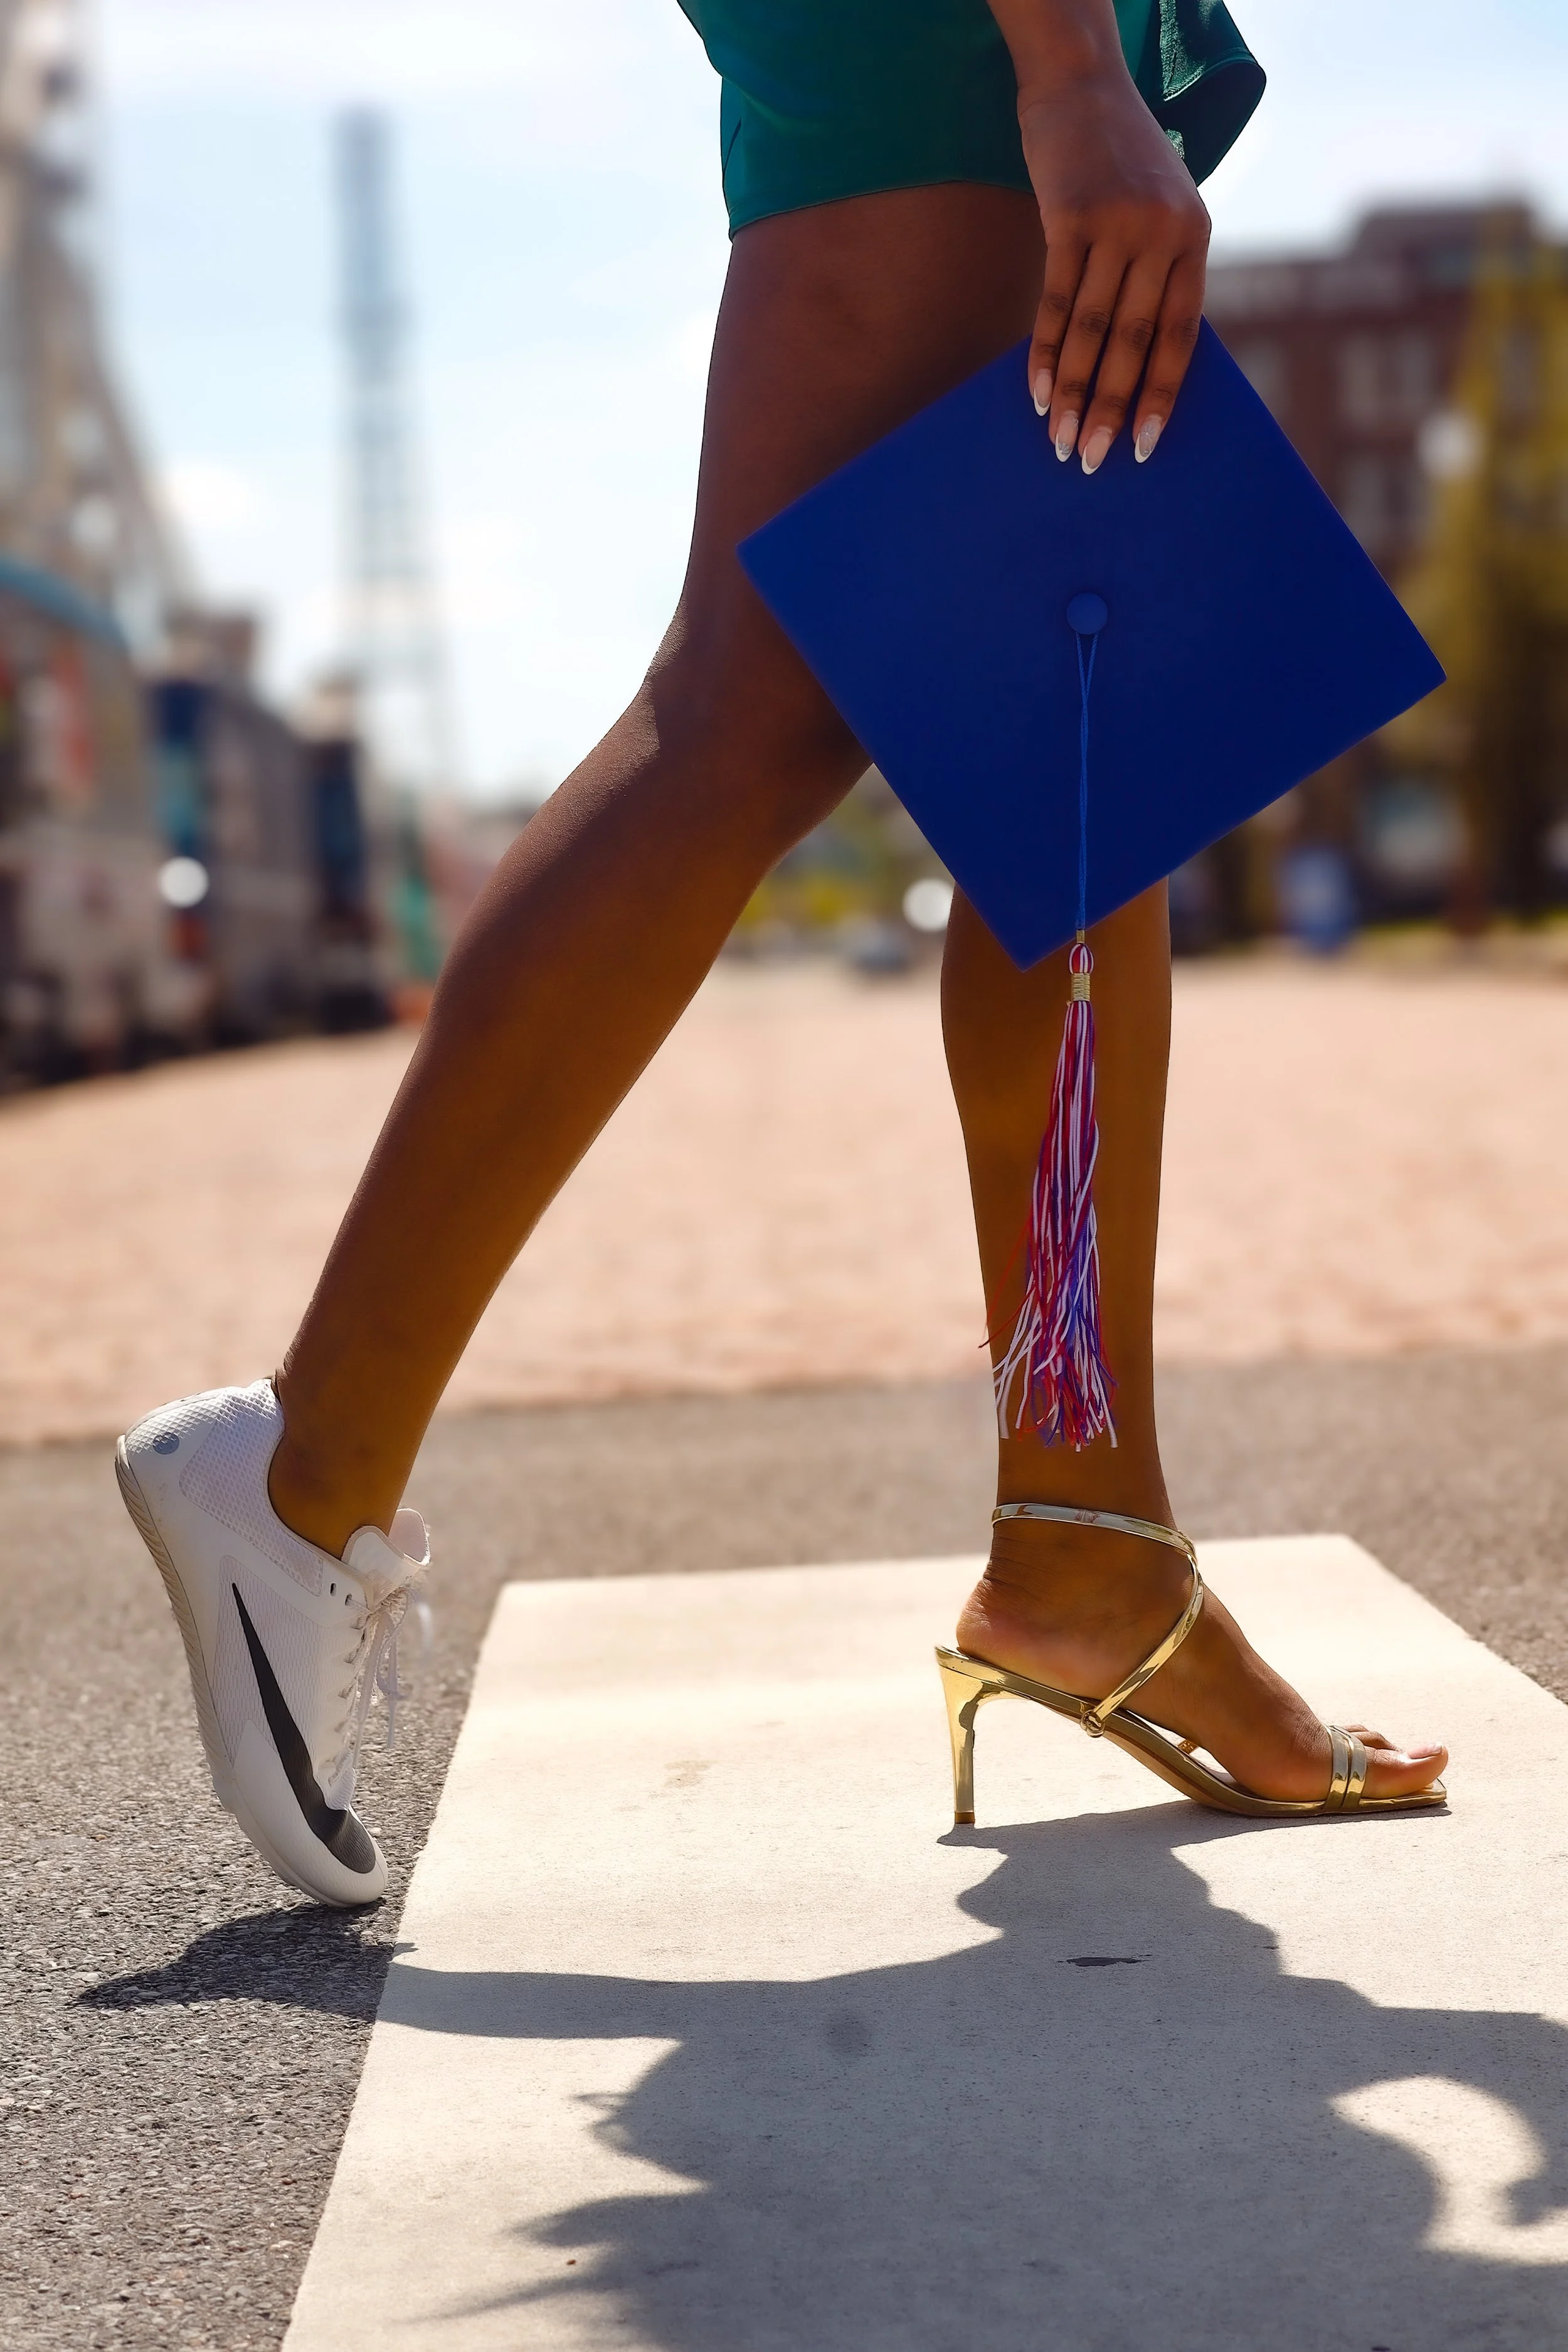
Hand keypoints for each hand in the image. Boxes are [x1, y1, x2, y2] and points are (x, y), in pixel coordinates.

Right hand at [1017, 71, 1209, 471]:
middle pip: (1134, 341)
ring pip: (1092, 329)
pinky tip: (1035, 392)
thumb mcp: (1160, 207)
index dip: (1161, 395)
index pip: (1180, 333)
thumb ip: (1158, 270)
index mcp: (1194, 236)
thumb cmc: (1119, 159)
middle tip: (1089, 460)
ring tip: (1056, 439)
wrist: (1081, 83)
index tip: (1143, 446)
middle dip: (1109, 408)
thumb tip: (1138, 359)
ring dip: (1070, 391)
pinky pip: (1056, 301)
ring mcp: (1117, 222)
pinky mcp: (1071, 215)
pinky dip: (1043, 351)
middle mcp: (1163, 231)